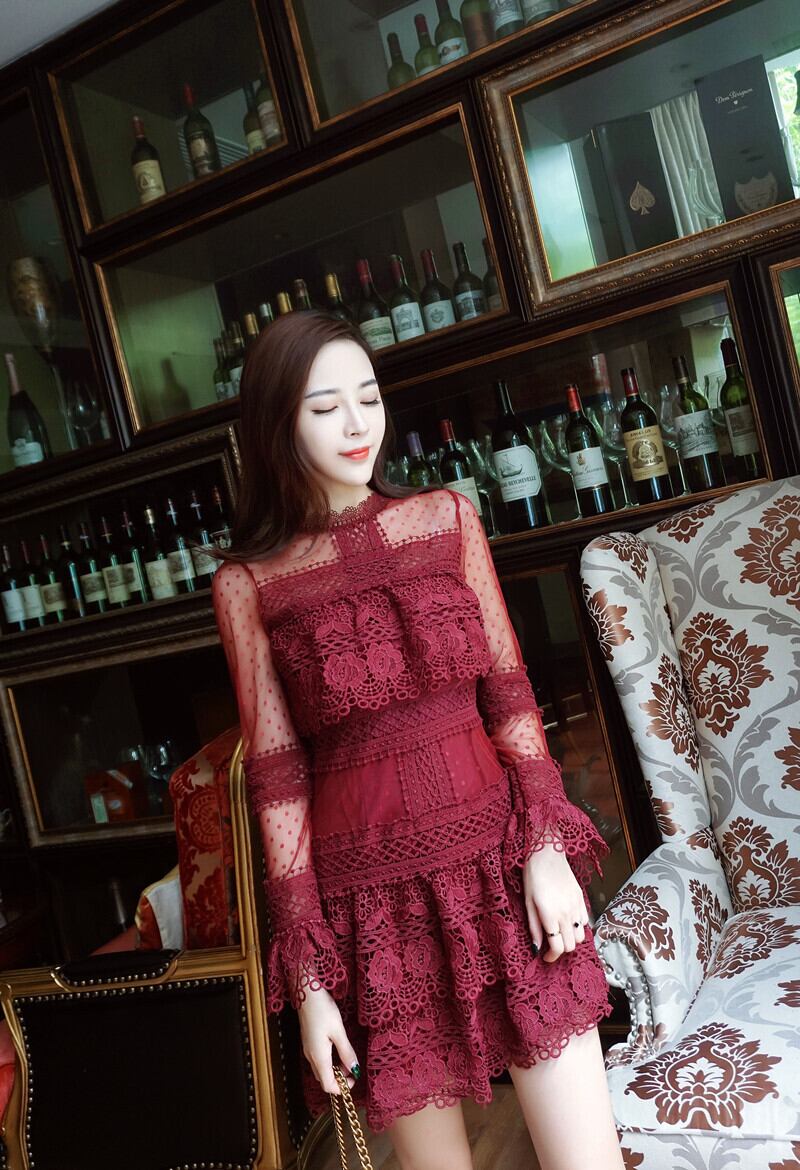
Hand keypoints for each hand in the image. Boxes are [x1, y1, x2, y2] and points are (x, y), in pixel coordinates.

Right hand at [297, 984, 359, 1094]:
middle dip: (338, 1080)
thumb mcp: (339, 1031)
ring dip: (334, 1070)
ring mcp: (308, 1049)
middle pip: (323, 1079)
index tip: (354, 1080)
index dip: (341, 1088)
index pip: (327, 1085)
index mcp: (318, 1057)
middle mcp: (311, 1057)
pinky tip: (337, 1050)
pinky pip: (318, 1060)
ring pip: (320, 1070)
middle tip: (353, 1069)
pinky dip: (329, 1062)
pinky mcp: (308, 1042)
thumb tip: (354, 1069)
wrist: (306, 994)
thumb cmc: (323, 1010)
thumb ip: (346, 1052)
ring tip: (347, 1058)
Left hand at [522, 842, 587, 962]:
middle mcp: (566, 913)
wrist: (547, 853)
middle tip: (551, 945)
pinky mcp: (582, 899)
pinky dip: (579, 927)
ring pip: (581, 936)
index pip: (558, 948)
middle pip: (571, 945)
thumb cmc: (533, 876)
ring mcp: (576, 906)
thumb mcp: (528, 903)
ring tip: (560, 934)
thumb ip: (534, 927)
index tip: (545, 957)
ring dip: (571, 940)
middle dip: (561, 950)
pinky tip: (568, 921)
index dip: (552, 957)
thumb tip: (537, 948)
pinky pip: (586, 921)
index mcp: (551, 916)